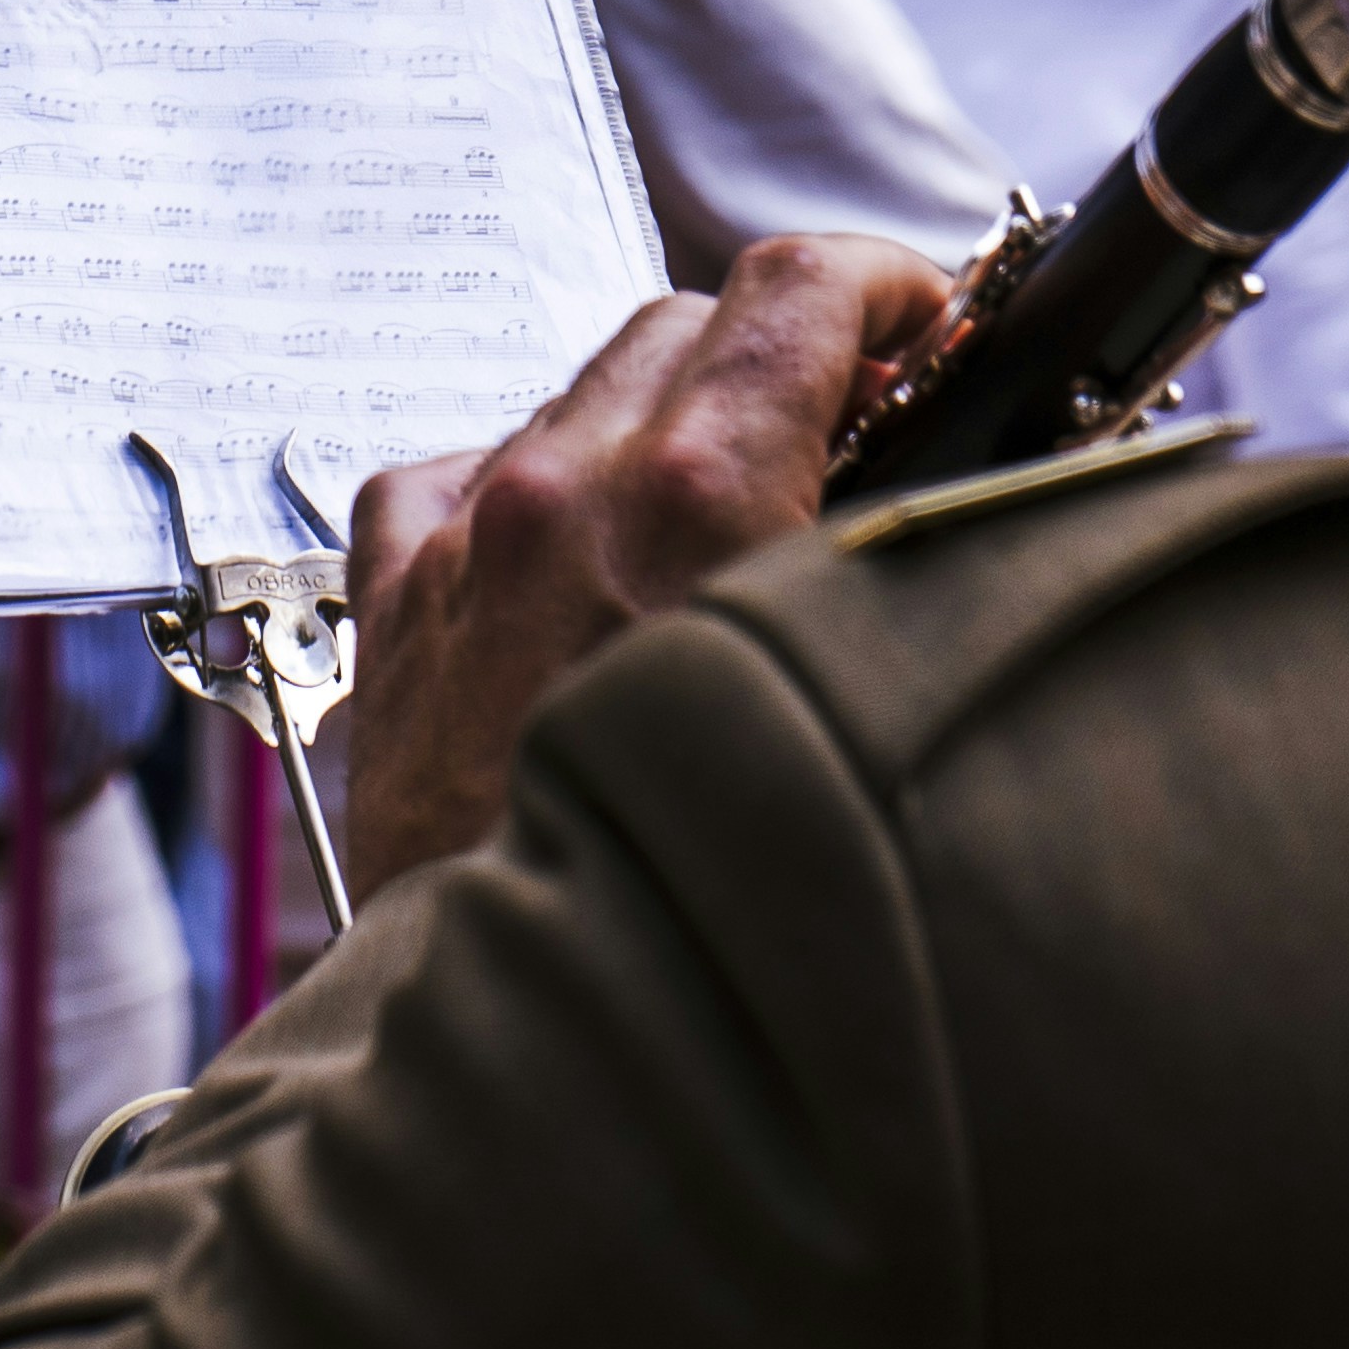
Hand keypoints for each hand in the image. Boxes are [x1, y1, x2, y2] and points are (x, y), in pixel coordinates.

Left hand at [341, 233, 951, 883]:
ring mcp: (462, 553)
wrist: (542, 1064)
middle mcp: (559, 498)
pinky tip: (568, 561)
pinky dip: (520, 492)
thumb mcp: (866, 706)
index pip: (794, 287)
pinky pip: (453, 481)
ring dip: (656, 427)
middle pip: (685, 324)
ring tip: (717, 523)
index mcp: (692, 500)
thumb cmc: (720, 913)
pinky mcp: (397, 620)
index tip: (923, 325)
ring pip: (574, 398)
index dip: (881, 285)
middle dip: (778, 356)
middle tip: (849, 430)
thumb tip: (951, 485)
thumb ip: (908, 566)